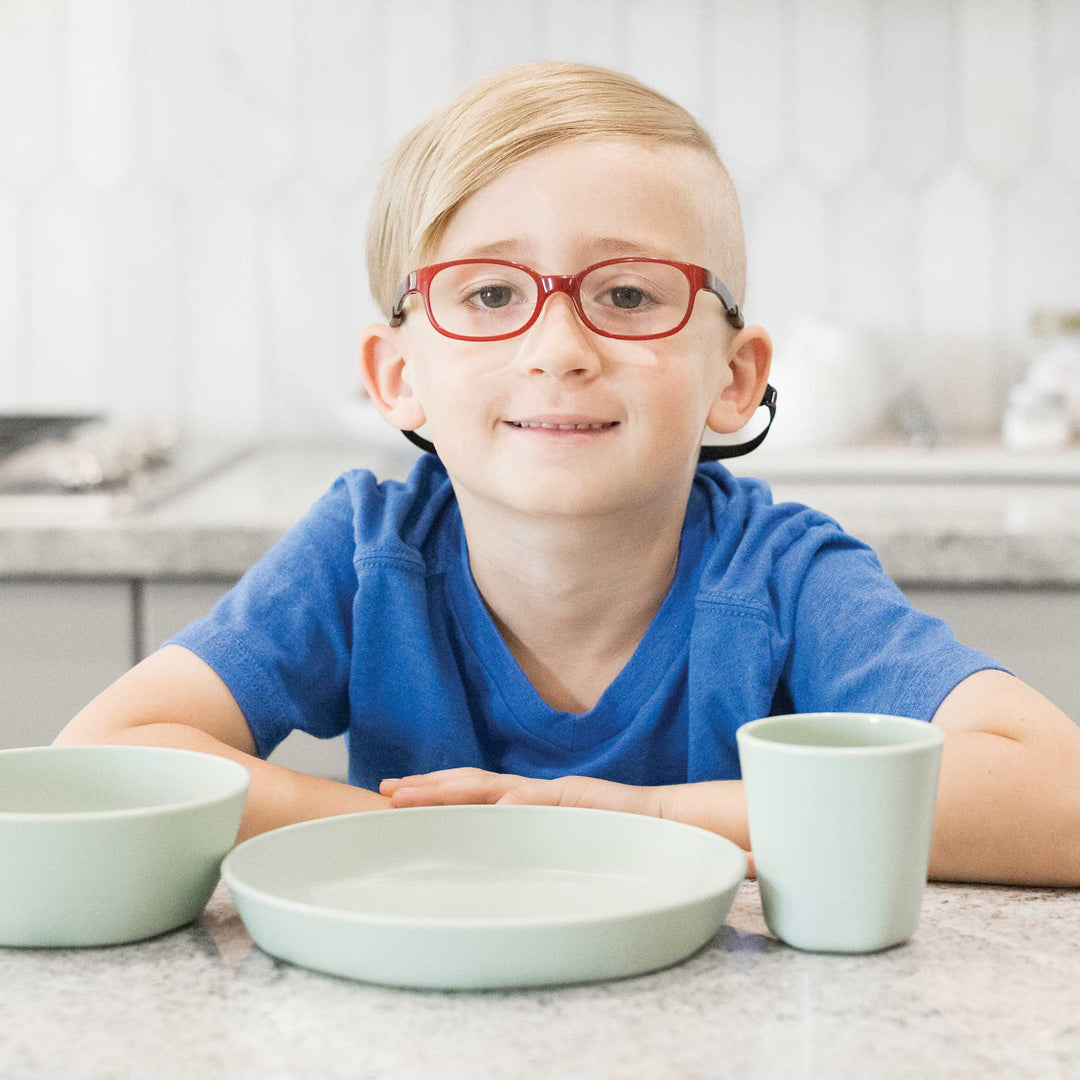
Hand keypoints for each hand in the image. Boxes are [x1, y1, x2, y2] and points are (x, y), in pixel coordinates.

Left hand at [378, 768, 755, 879]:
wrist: (666, 823)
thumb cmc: (615, 838)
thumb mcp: (560, 843)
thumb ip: (529, 841)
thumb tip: (491, 848)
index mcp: (527, 804)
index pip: (472, 795)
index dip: (433, 794)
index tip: (395, 798)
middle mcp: (533, 793)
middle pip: (471, 785)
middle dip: (426, 787)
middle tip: (384, 791)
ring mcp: (553, 795)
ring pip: (495, 786)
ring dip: (452, 790)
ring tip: (413, 795)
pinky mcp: (579, 800)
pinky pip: (543, 801)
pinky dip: (517, 802)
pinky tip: (491, 806)